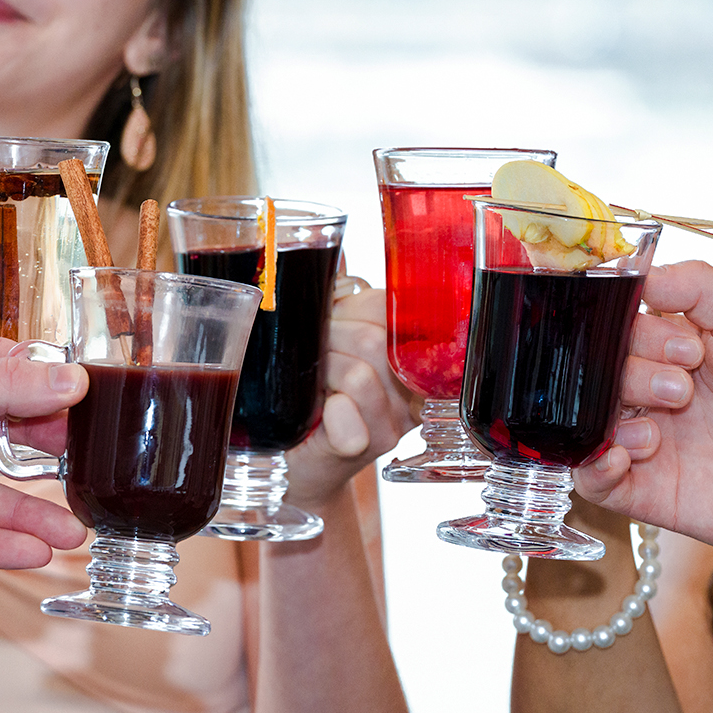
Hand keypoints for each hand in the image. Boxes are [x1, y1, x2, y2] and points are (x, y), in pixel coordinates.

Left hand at [284, 287, 415, 507]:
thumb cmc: (316, 396)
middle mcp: (411, 390)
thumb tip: (331, 251)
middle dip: (330, 336)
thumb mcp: (333, 342)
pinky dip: (326, 408)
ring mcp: (392, 422)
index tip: (336, 316)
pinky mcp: (364, 446)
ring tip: (312, 381)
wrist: (301, 461)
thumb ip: (341, 302)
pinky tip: (320, 412)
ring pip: (359, 373)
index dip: (355, 306)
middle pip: (375, 340)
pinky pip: (346, 411)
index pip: (397, 310)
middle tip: (313, 351)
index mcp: (410, 355)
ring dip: (322, 370)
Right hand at [573, 261, 712, 559]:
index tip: (686, 346)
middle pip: (598, 370)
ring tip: (659, 431)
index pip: (618, 326)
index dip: (637, 331)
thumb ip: (696, 286)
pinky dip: (592, 466)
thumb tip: (637, 272)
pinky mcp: (650, 492)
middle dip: (633, 374)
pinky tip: (623, 457)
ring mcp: (650, 443)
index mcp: (675, 349)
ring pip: (587, 420)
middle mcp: (655, 393)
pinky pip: (592, 482)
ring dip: (609, 416)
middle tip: (684, 390)